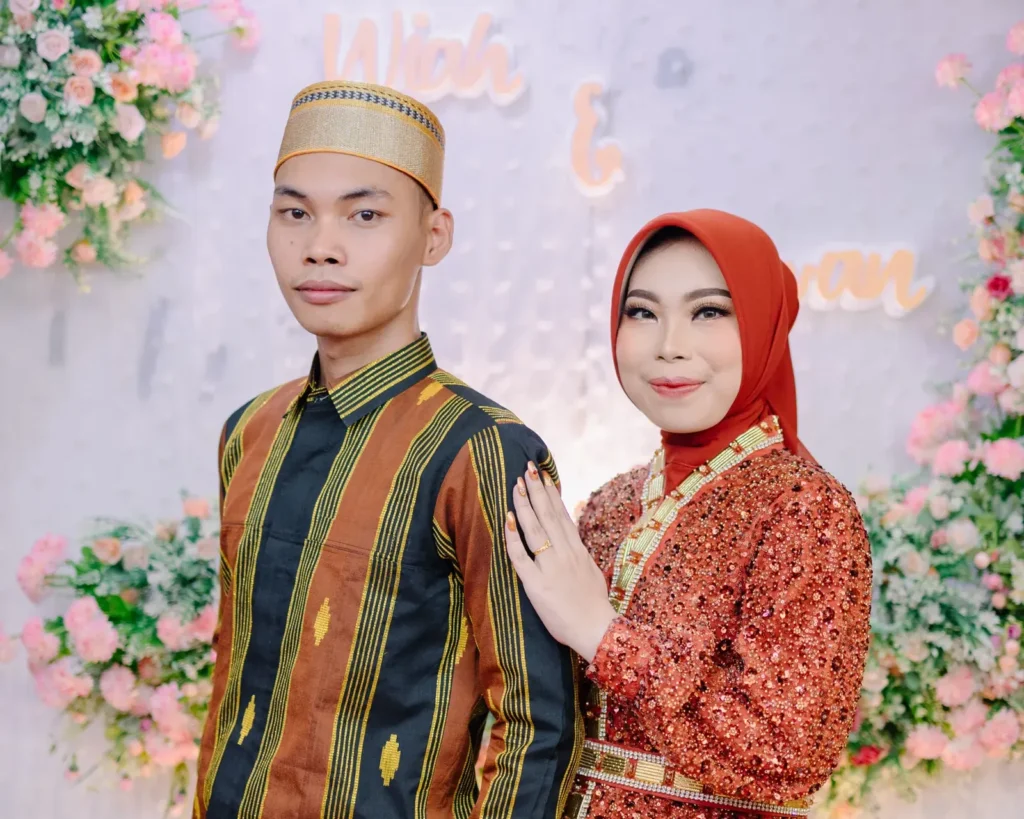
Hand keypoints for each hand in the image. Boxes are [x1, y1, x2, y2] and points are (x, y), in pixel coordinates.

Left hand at [505, 462, 617, 662]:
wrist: (597, 630)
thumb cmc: (594, 605)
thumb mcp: (590, 571)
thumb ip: (578, 552)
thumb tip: (570, 537)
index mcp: (578, 550)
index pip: (562, 515)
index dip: (551, 494)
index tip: (544, 476)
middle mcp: (565, 553)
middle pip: (548, 515)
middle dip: (536, 490)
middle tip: (526, 469)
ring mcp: (551, 567)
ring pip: (535, 529)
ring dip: (524, 505)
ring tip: (516, 485)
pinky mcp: (537, 584)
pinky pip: (521, 557)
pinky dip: (512, 538)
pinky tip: (506, 520)